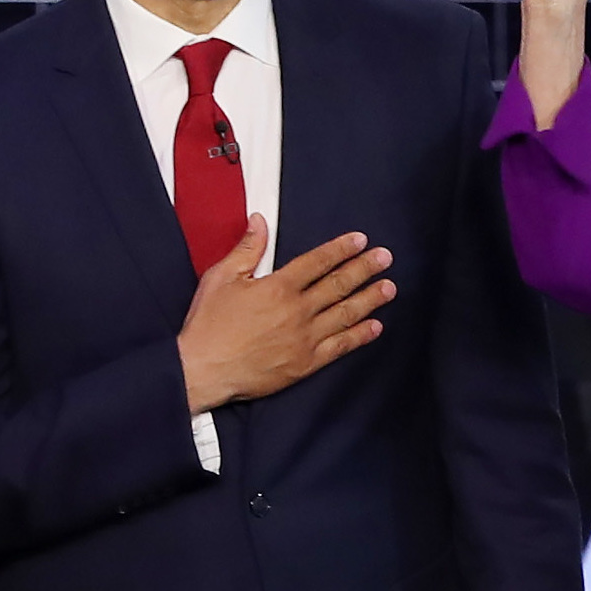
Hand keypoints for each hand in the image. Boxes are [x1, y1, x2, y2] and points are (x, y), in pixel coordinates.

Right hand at [176, 219, 391, 413]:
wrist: (202, 370)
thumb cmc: (208, 324)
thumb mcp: (220, 277)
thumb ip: (246, 249)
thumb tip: (259, 221)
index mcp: (278, 287)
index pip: (318, 262)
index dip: (341, 249)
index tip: (360, 240)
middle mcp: (297, 310)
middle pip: (339, 285)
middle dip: (365, 269)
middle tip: (385, 258)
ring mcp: (304, 338)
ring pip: (345, 314)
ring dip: (370, 299)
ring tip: (389, 287)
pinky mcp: (305, 363)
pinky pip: (339, 347)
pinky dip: (359, 336)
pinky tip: (375, 327)